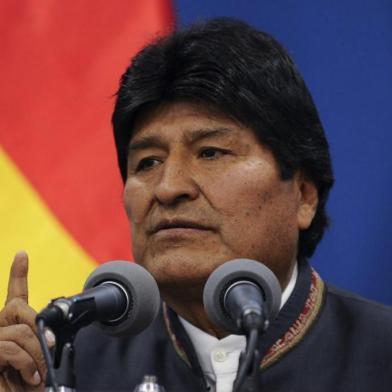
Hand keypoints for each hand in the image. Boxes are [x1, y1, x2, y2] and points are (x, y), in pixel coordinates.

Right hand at [0, 252, 54, 391]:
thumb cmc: (28, 385)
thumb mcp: (40, 359)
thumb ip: (41, 340)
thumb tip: (47, 334)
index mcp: (11, 327)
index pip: (15, 295)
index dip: (17, 274)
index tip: (22, 254)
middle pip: (17, 307)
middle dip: (37, 325)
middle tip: (49, 346)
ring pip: (19, 331)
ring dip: (37, 354)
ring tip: (38, 374)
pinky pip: (10, 347)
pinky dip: (27, 363)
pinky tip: (30, 377)